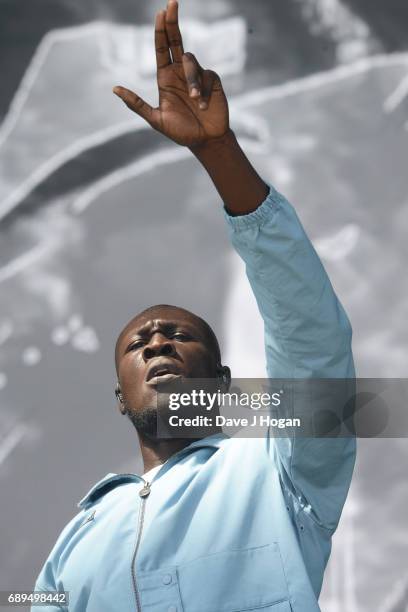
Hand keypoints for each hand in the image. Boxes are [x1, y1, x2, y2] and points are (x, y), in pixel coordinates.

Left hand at [113, 0, 229, 147]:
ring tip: (194, 101)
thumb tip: (114, 89)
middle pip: (176, 40)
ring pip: (191, 62)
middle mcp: (180, 72)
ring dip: (192, 81)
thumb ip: (137, 104)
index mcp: (165, 77)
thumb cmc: (181, 132)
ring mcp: (197, 74)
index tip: (161, 12)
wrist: (205, 141)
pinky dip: (203, 91)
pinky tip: (203, 106)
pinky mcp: (212, 80)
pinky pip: (206, 76)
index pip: (162, 48)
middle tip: (172, 2)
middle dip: (173, 22)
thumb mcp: (156, 120)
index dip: (161, 29)